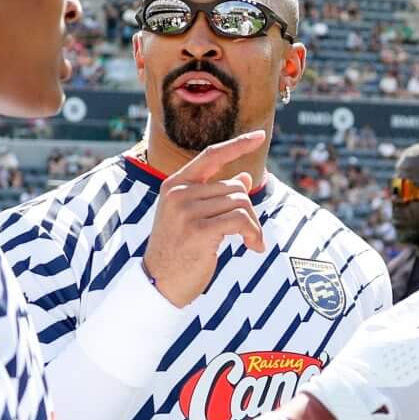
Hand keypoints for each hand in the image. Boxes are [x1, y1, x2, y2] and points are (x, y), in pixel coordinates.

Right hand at [142, 129, 267, 305]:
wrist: (159, 284)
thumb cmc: (179, 251)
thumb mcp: (193, 217)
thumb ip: (214, 195)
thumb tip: (244, 177)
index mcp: (174, 185)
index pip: (211, 155)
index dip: (238, 145)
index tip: (259, 135)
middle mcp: (178, 193)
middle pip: (235, 187)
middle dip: (249, 211)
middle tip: (250, 234)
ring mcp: (186, 211)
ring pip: (241, 203)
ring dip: (253, 226)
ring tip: (251, 243)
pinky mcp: (198, 230)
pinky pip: (241, 220)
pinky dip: (253, 234)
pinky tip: (253, 248)